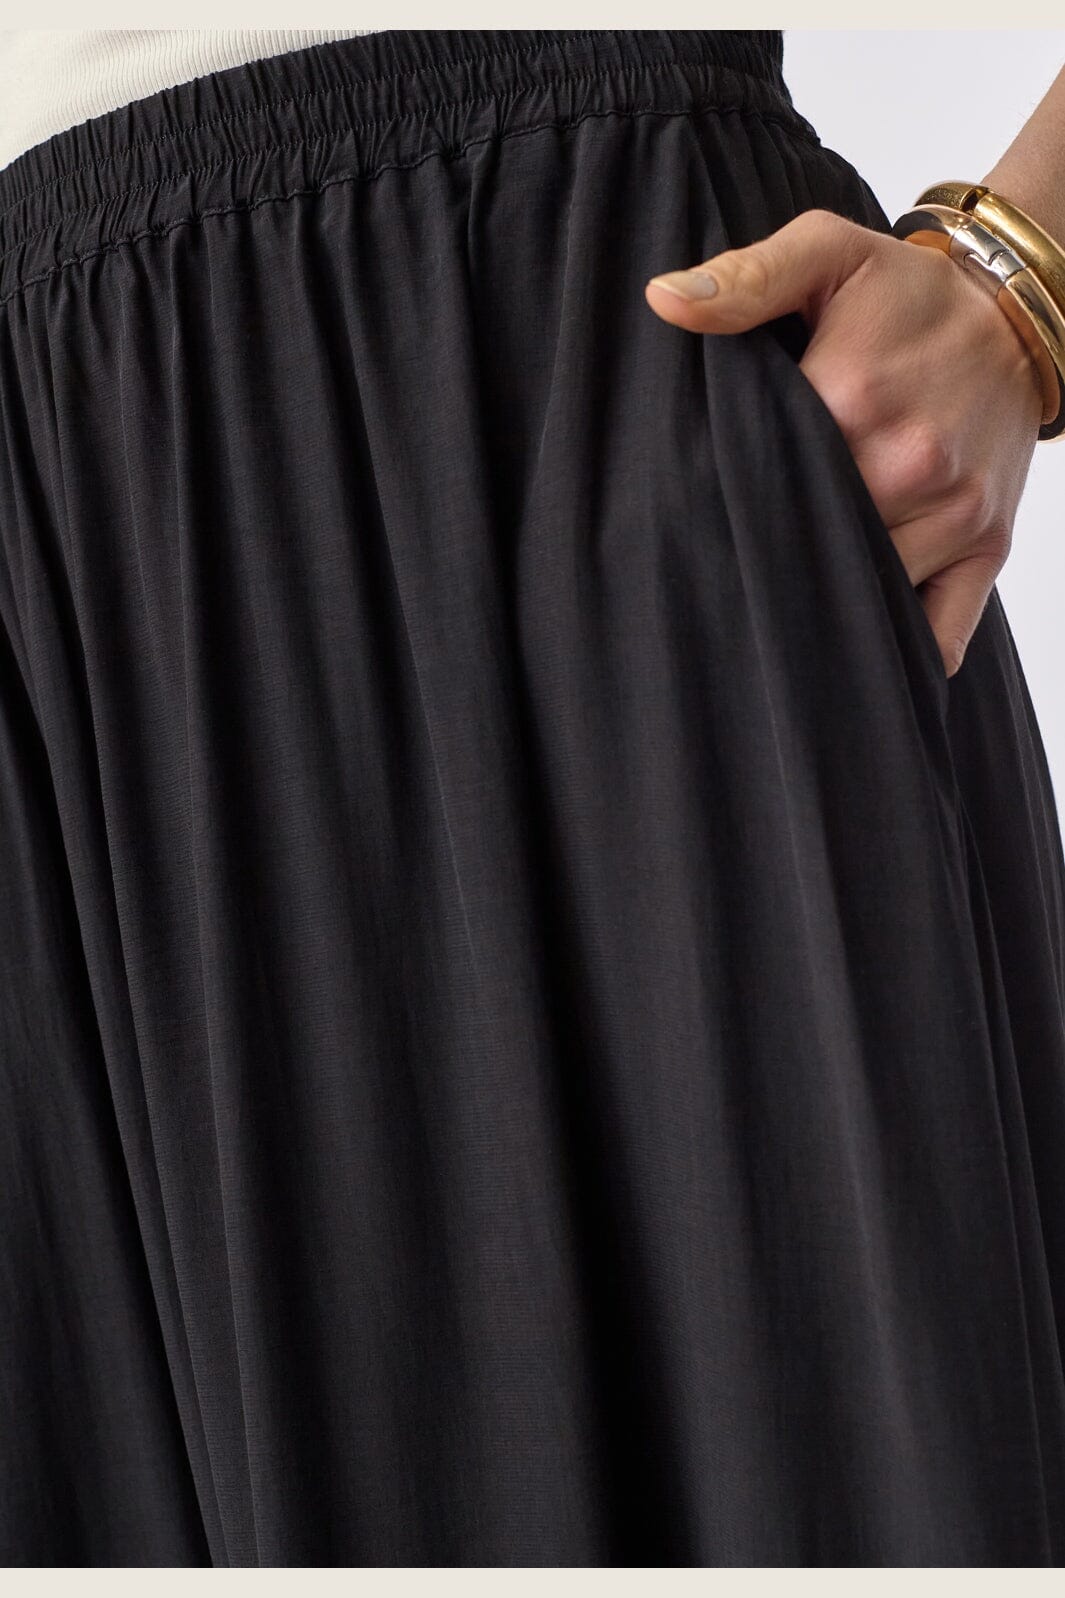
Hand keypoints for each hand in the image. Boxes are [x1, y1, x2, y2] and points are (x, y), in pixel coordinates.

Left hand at [644, 208, 1045, 677]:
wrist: (1019, 315)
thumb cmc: (909, 293)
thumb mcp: (826, 254)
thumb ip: (744, 278)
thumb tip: (663, 301)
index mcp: (853, 400)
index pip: (761, 484)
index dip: (721, 504)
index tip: (693, 515)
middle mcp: (908, 467)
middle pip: (807, 546)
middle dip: (765, 556)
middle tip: (725, 567)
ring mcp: (953, 515)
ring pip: (863, 594)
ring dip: (819, 600)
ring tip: (777, 594)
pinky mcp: (987, 547)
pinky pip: (938, 636)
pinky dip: (896, 650)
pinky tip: (849, 646)